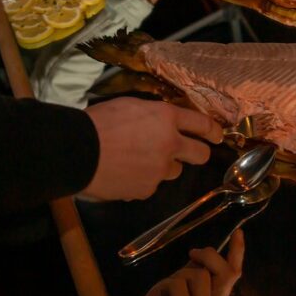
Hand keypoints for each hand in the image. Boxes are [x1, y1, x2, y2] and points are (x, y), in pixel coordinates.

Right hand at [81, 98, 222, 200]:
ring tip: (139, 161)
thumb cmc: (98, 122)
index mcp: (166, 118)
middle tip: (189, 151)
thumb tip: (161, 123)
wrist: (77, 151)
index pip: (202, 124)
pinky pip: (150, 185)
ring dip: (163, 166)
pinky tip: (123, 173)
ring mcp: (160, 170)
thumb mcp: (130, 106)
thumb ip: (153, 115)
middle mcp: (171, 144)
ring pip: (173, 171)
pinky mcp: (146, 189)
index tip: (218, 135)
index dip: (213, 130)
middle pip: (201, 154)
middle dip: (199, 153)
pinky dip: (141, 180)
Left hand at [126, 230, 244, 295]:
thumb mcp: (184, 288)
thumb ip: (197, 273)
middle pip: (224, 272)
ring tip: (170, 290)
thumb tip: (206, 253)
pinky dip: (167, 286)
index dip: (237, 252)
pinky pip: (179, 284)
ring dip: (181, 275)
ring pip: (198, 275)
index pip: (233, 275)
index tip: (238, 232)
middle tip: (192, 253)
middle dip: (208, 255)